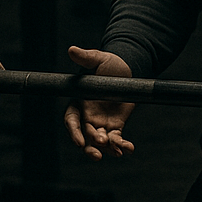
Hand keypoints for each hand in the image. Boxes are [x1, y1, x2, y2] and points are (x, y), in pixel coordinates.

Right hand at [63, 44, 136, 159]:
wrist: (128, 70)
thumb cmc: (110, 64)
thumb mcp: (99, 59)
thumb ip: (86, 58)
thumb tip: (72, 50)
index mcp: (79, 101)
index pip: (71, 120)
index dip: (74, 132)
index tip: (79, 142)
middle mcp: (87, 115)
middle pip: (85, 135)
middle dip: (91, 144)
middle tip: (100, 148)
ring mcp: (101, 122)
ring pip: (100, 141)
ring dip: (107, 148)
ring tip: (117, 152)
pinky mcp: (115, 126)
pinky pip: (116, 139)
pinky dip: (122, 145)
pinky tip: (129, 149)